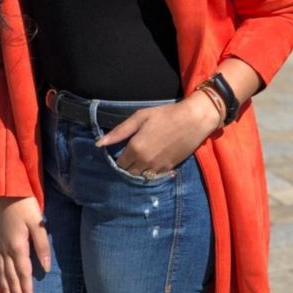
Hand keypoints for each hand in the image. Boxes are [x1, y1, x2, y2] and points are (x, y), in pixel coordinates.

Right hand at [0, 196, 50, 292]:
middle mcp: (5, 250)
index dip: (27, 290)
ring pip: (2, 275)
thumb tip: (46, 268)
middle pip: (11, 278)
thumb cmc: (26, 206)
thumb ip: (42, 246)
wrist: (8, 192)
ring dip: (7, 292)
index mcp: (17, 246)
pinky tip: (1, 287)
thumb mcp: (37, 223)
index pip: (23, 273)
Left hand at [94, 94, 221, 176]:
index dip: (118, 160)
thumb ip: (119, 132)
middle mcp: (144, 162)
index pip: (119, 164)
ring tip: (139, 162)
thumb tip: (99, 143)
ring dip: (138, 172)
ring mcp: (157, 167)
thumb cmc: (165, 115)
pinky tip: (151, 164)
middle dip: (127, 167)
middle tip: (129, 158)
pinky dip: (150, 173)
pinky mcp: (169, 169)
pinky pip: (154, 177)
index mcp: (135, 149)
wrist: (193, 120)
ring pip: (141, 177)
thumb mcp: (140, 117)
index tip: (119, 154)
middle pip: (129, 173)